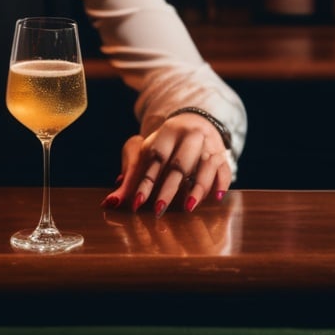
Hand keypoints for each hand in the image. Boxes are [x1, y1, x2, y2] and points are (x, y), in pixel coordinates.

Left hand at [101, 115, 231, 216]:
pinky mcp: (222, 156)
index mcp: (167, 132)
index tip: (136, 203)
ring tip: (187, 208)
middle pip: (179, 164)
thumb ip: (131, 178)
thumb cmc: (167, 144)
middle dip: (169, 189)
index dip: (145, 182)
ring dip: (197, 188)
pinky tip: (216, 198)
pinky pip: (224, 170)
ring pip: (205, 166)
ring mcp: (209, 145)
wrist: (196, 123)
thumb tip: (110, 203)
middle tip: (158, 211)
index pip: (155, 158)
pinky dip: (221, 184)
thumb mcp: (147, 153)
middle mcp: (190, 136)